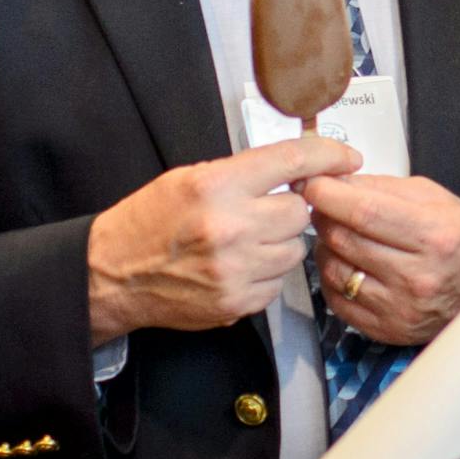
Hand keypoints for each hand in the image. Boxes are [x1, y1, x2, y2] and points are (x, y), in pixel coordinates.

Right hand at [87, 136, 362, 340]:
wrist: (111, 274)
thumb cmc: (150, 220)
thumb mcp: (191, 178)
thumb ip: (246, 173)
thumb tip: (303, 167)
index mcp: (216, 185)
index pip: (292, 160)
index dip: (328, 156)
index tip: (347, 158)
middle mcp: (230, 227)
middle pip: (301, 211)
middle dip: (291, 208)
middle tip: (266, 209)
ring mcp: (235, 269)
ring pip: (296, 248)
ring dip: (281, 242)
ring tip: (247, 239)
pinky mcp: (237, 302)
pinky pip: (278, 281)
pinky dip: (267, 272)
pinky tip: (239, 265)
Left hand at [300, 173, 459, 346]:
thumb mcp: (436, 199)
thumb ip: (383, 188)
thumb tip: (336, 181)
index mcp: (435, 236)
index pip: (366, 212)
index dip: (330, 195)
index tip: (314, 184)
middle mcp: (418, 276)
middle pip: (345, 239)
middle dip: (325, 215)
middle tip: (326, 205)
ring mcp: (400, 307)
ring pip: (334, 269)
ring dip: (328, 247)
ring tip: (343, 235)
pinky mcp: (386, 328)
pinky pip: (337, 299)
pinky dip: (334, 277)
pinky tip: (349, 264)